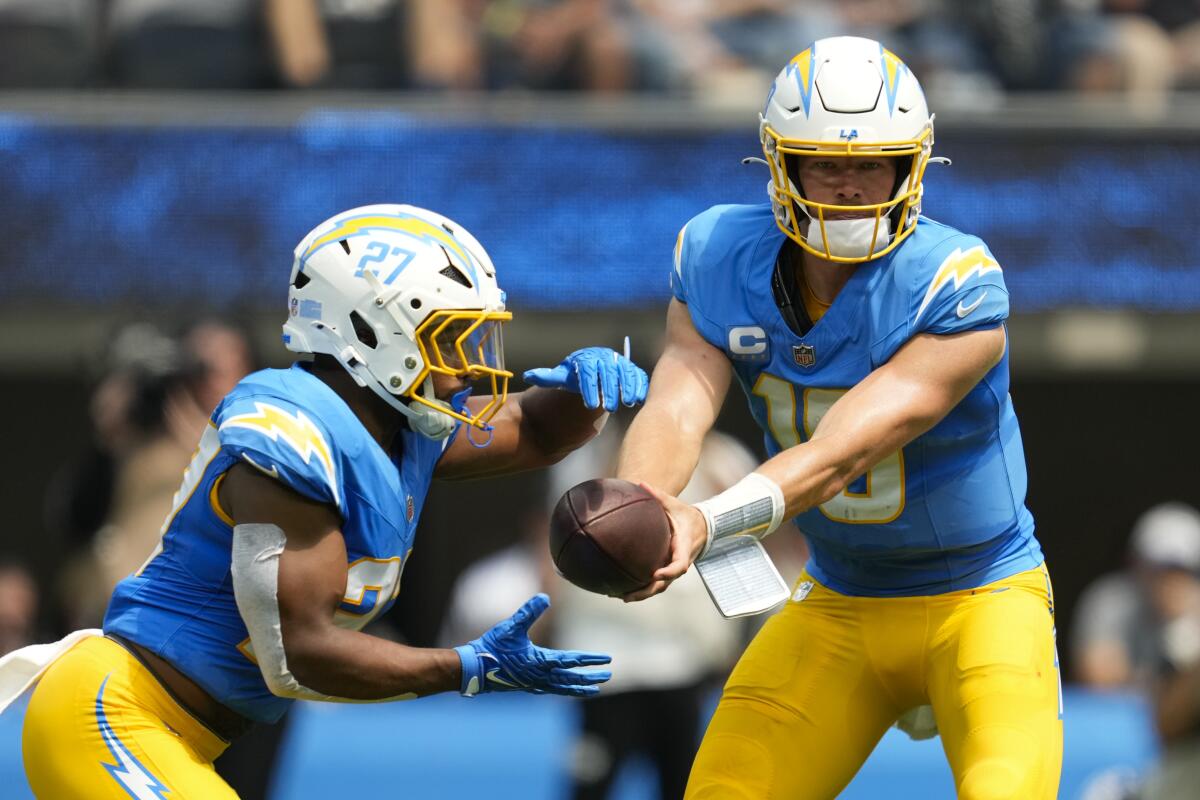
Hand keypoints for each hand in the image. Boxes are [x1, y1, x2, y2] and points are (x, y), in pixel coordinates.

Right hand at [454, 593, 611, 696]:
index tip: (606, 660)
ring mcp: (534, 683)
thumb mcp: (511, 626)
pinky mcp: (527, 685)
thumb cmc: (492, 646)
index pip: (571, 660)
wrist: (474, 669)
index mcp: (539, 661)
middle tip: (607, 676)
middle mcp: (540, 675)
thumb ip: (528, 612)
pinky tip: (565, 688)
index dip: (589, 659)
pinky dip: (563, 689)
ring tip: (594, 689)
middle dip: (590, 677)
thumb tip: (545, 597)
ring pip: (562, 687)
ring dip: (579, 687)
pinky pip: (551, 690)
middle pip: (571, 677)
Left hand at [523, 346, 647, 411]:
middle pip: (609, 373)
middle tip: (608, 408)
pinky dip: (640, 386)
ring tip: (626, 403)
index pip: (588, 372)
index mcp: (587, 358)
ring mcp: (620, 362)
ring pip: (626, 373)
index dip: (589, 388)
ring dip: (627, 388)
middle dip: (610, 390)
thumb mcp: (562, 376)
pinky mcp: (632, 369)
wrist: (594, 366)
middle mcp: (605, 357)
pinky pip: (638, 375)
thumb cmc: (576, 374)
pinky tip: (639, 399)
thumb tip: (528, 375)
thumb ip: (548, 377)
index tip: (590, 405)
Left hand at [623, 482, 707, 601]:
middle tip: (626, 596)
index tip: (655, 574)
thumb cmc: (686, 515)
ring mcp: (673, 568)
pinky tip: (621, 588)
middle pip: (665, 583)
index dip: (669, 572)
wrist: (702, 528)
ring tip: (619, 596)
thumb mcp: (675, 505)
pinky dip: (641, 587)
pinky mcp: (667, 569)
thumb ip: (659, 496)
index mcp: (684, 548)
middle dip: (646, 591)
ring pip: (658, 587)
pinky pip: (655, 583)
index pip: (680, 565)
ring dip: (641, 594)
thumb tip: (640, 484)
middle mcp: (679, 562)